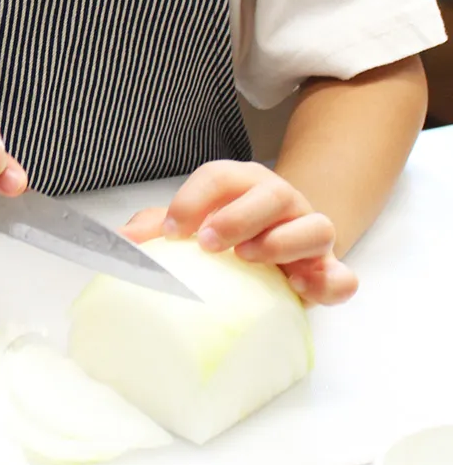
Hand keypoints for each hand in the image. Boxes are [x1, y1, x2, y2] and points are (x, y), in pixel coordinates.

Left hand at [122, 161, 358, 305]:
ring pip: (316, 226)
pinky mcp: (328, 268)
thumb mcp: (192, 222)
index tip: (172, 231)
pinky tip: (300, 288)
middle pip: (271, 194)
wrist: (278, 244)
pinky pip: (343, 274)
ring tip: (249, 260)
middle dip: (238, 216)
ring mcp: (307, 232)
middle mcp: (279, 201)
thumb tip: (120, 241)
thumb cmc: (226, 231)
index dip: (193, 200)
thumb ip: (156, 227)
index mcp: (241, 184)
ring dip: (283, 242)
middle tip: (208, 243)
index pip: (219, 177)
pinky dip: (329, 281)